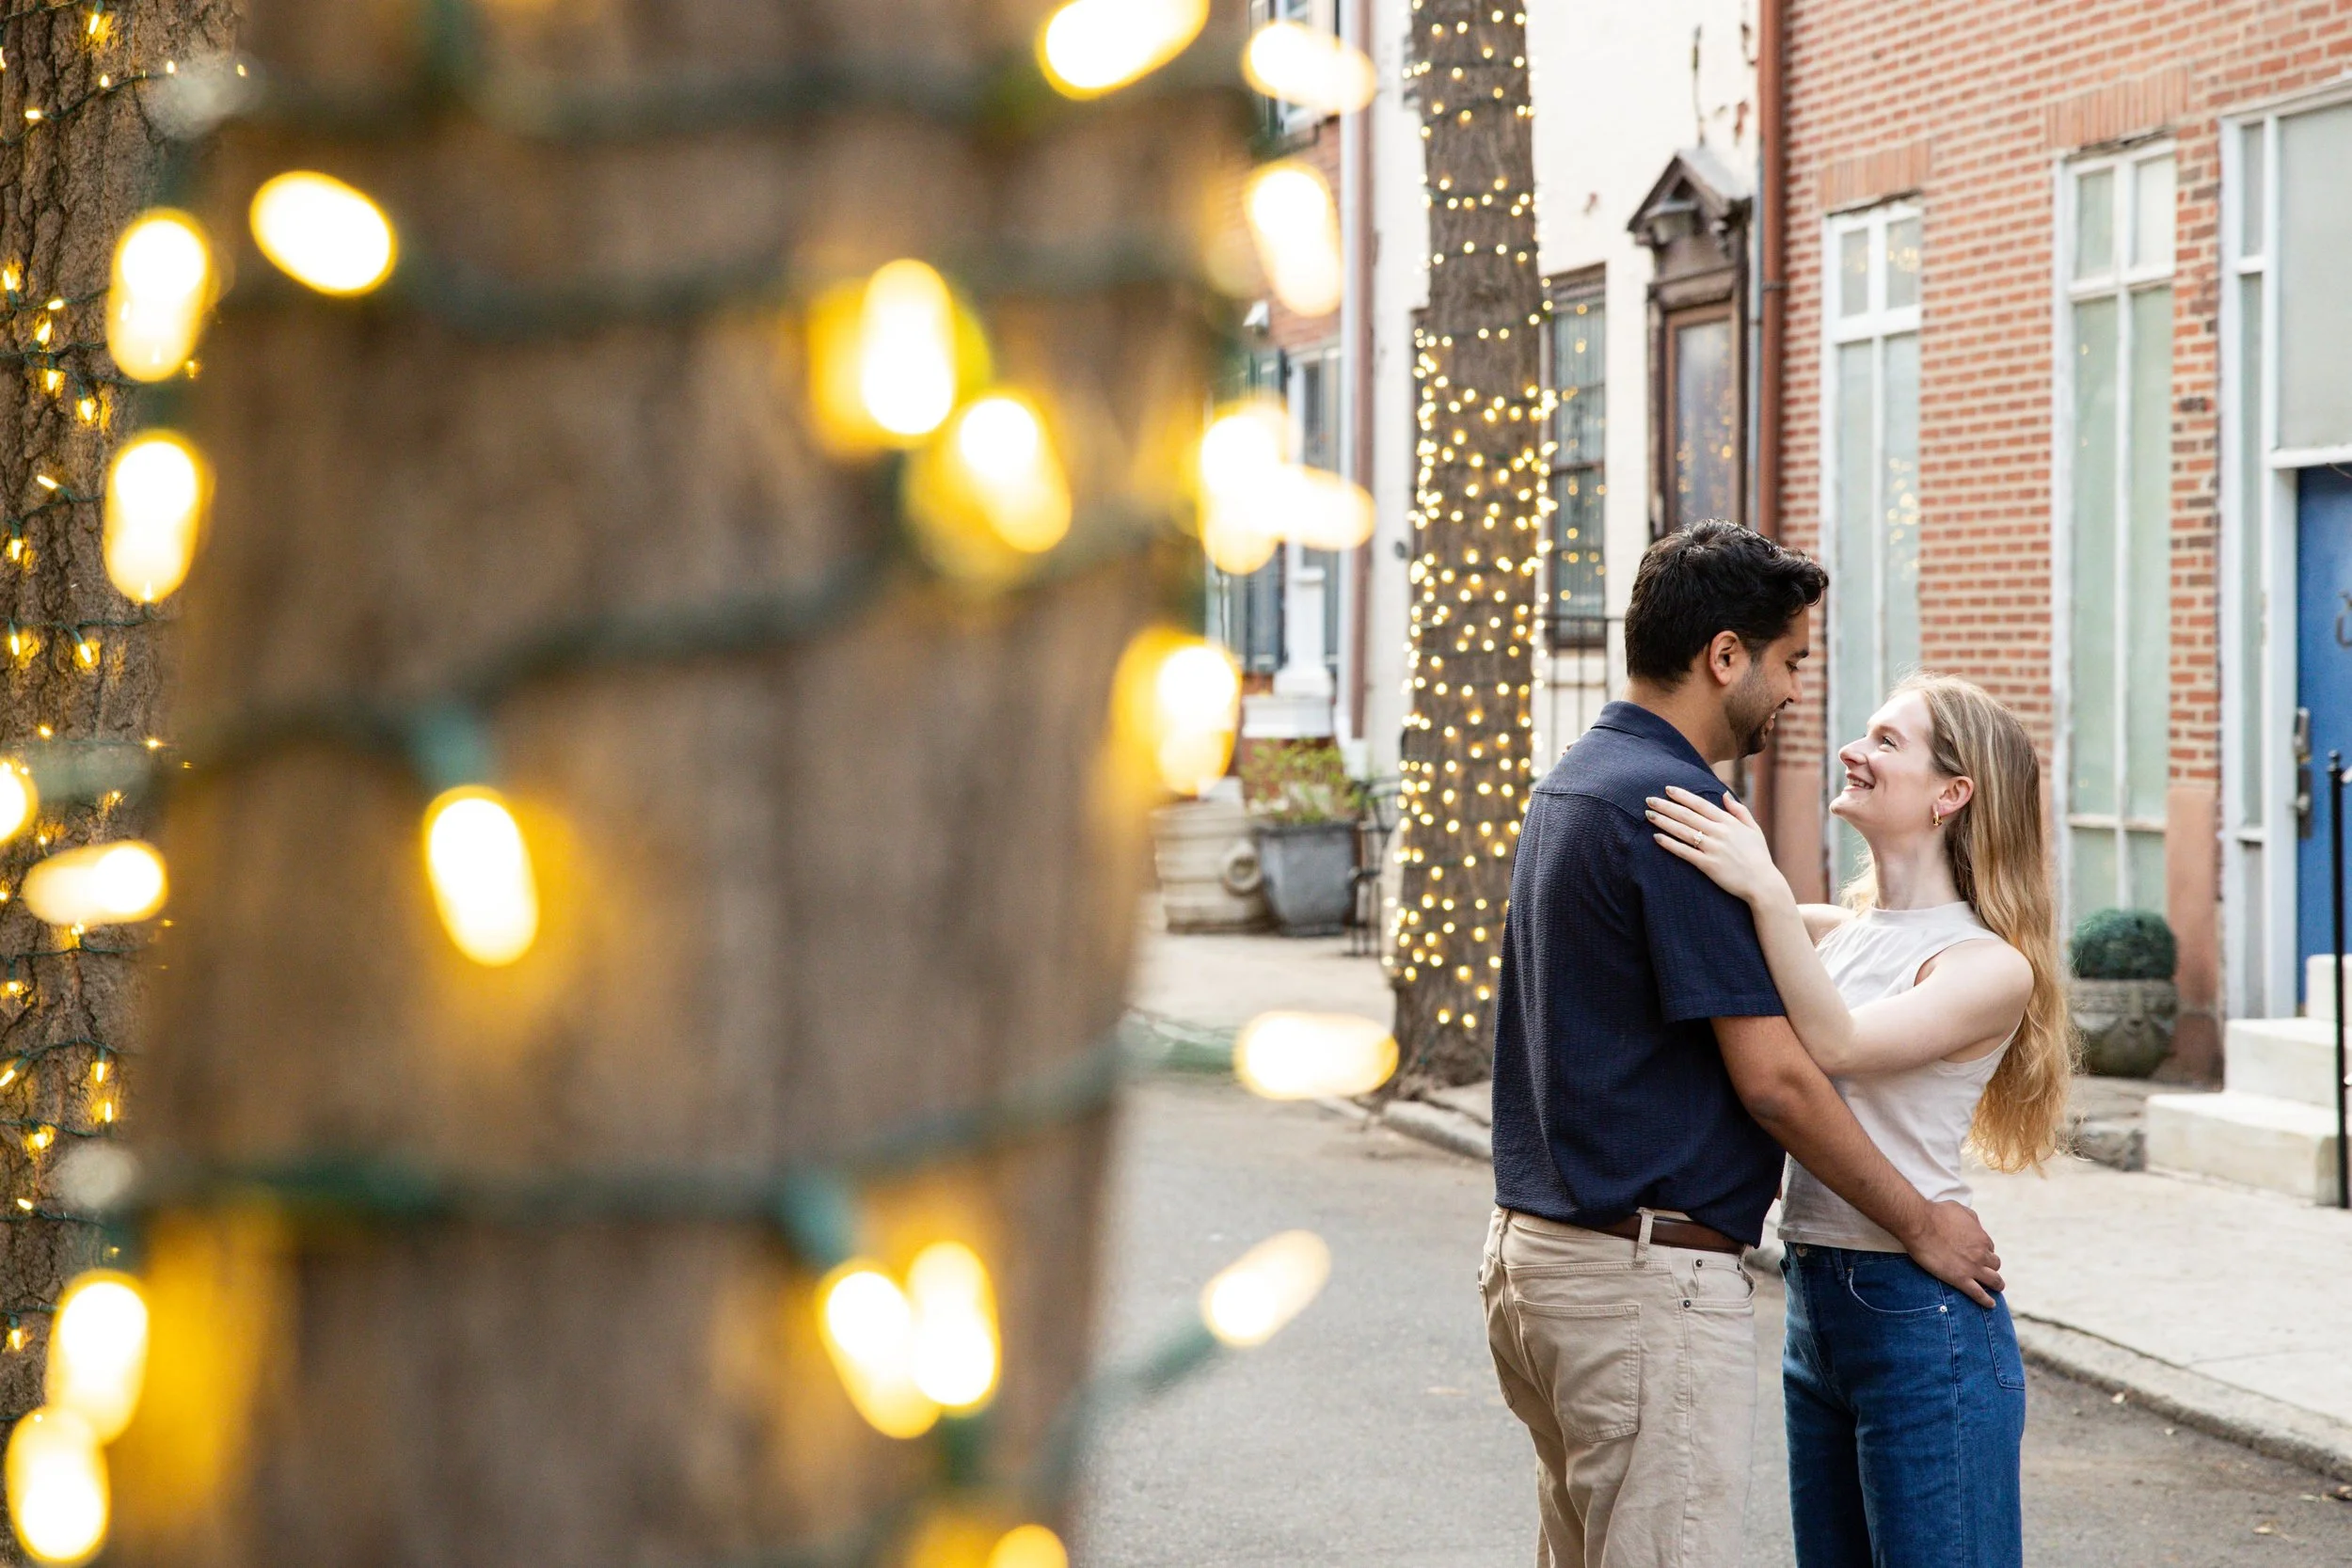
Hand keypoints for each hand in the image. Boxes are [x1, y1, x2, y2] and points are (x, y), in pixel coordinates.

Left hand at [1645, 785, 1787, 906]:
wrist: (1763, 883)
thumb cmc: (1758, 856)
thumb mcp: (1753, 829)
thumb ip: (1739, 811)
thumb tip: (1724, 794)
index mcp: (1729, 823)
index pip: (1701, 805)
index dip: (1683, 796)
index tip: (1668, 789)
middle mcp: (1719, 832)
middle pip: (1687, 815)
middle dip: (1666, 806)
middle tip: (1649, 799)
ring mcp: (1713, 848)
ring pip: (1683, 831)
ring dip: (1664, 822)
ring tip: (1648, 815)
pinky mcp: (1708, 865)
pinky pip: (1685, 852)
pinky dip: (1670, 844)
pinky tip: (1656, 838)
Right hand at [1902, 1200, 2003, 1307]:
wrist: (1920, 1225)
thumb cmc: (1936, 1213)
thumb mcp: (1959, 1208)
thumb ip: (1971, 1218)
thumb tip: (1976, 1224)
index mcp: (1981, 1238)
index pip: (1990, 1248)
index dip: (1984, 1251)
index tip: (1977, 1254)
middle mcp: (1981, 1254)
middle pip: (1995, 1265)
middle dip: (1991, 1267)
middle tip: (1986, 1271)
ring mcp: (1972, 1268)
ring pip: (1994, 1281)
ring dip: (1997, 1285)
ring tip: (1996, 1288)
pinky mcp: (1960, 1279)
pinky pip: (1979, 1294)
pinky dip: (1986, 1301)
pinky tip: (1990, 1305)